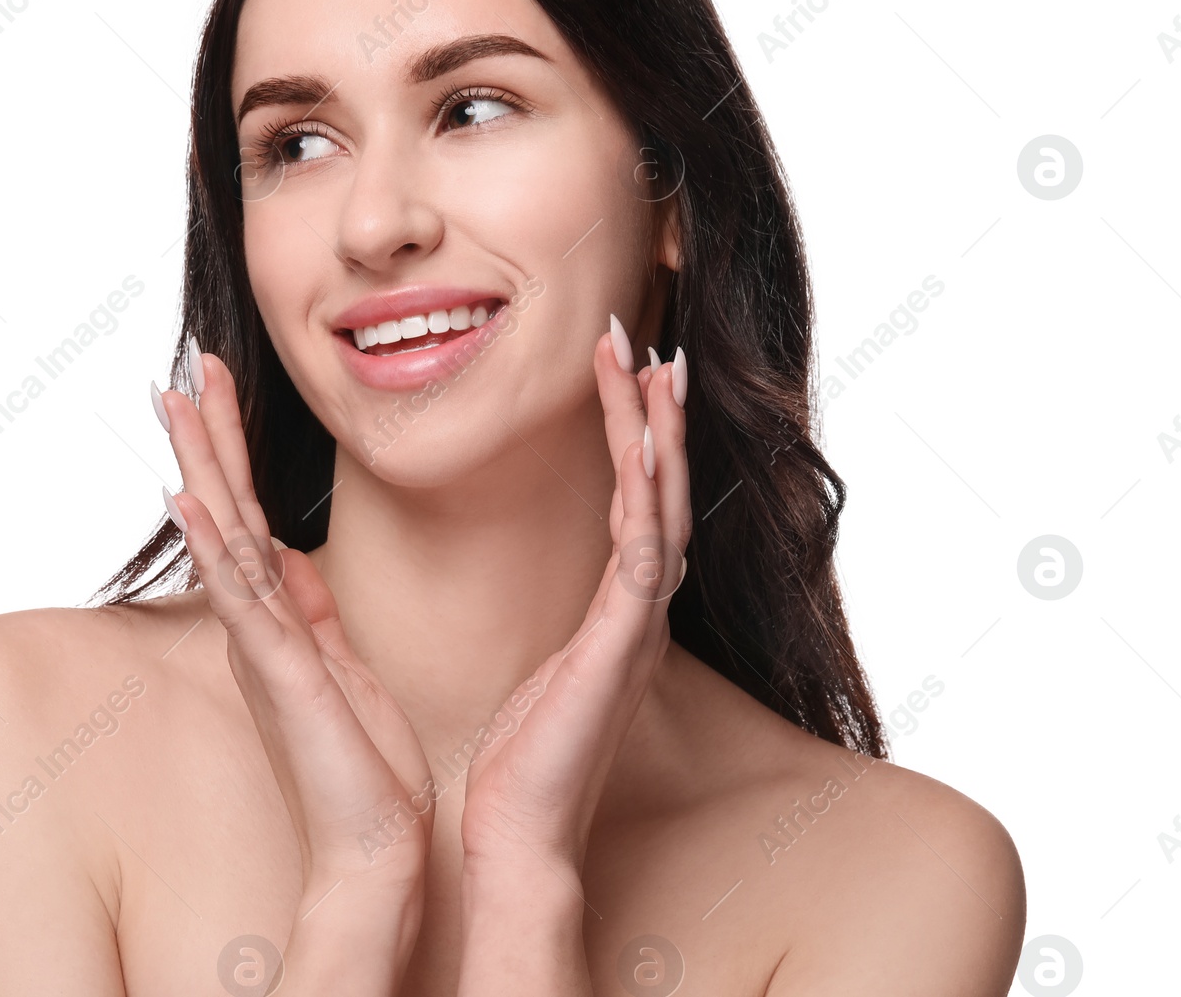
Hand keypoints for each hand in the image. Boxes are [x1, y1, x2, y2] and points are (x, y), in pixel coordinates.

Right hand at [155, 345, 434, 900]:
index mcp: (276, 617)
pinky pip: (240, 597)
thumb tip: (288, 554)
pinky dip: (214, 547)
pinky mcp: (279, 671)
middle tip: (184, 371)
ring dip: (201, 468)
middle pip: (225, 511)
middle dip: (207, 438)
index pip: (248, 515)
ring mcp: (262, 644)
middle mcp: (257, 623)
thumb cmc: (362, 763)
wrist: (375, 842)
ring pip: (223, 537)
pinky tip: (193, 500)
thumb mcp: (338, 663)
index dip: (231, 451)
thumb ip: (309, 608)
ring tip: (176, 404)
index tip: (216, 388)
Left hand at [458, 322, 690, 881]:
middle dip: (653, 415)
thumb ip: (554, 627)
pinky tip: (646, 443)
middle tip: (646, 345)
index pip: (636, 505)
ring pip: (659, 509)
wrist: (520, 835)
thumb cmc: (524, 761)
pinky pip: (644, 555)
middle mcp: (640, 612)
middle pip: (660, 493)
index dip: (635, 438)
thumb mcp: (538, 671)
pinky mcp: (623, 647)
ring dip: (656, 435)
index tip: (624, 375)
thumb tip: (547, 599)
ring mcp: (638, 628)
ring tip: (652, 366)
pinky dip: (649, 495)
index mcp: (619, 614)